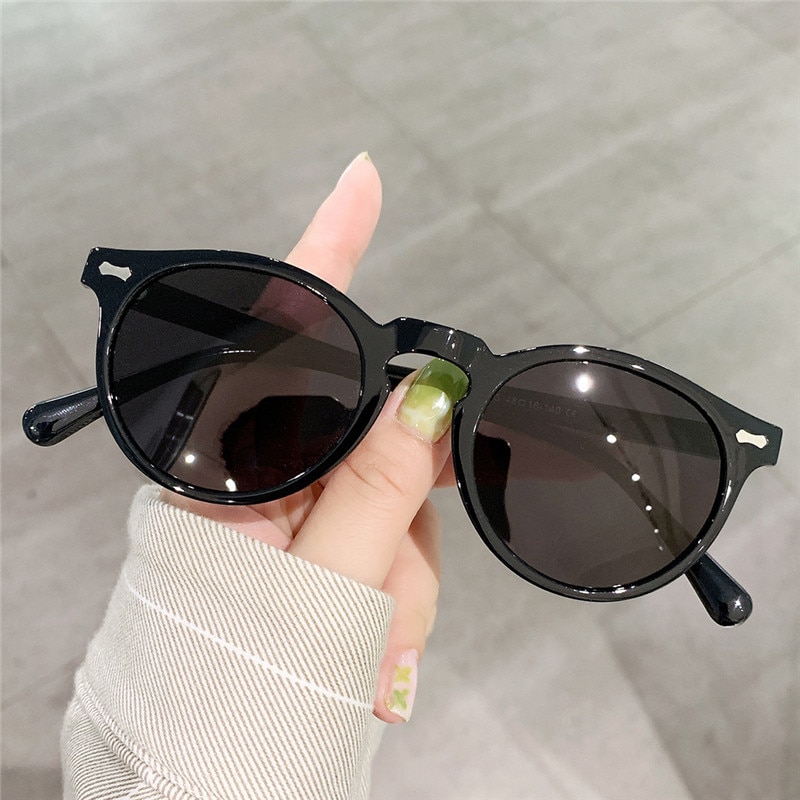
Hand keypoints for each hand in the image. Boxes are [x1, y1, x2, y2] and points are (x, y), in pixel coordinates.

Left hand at [166, 153, 460, 722]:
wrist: (234, 774)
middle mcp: (265, 481)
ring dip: (401, 576)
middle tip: (386, 591)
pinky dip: (397, 594)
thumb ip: (383, 494)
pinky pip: (395, 540)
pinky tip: (369, 644)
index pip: (286, 340)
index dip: (329, 249)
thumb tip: (430, 402)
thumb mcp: (330, 593)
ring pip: (399, 502)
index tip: (360, 180)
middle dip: (405, 515)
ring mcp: (299, 513)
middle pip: (377, 442)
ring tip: (366, 647)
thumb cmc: (244, 692)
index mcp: (237, 476)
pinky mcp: (325, 543)